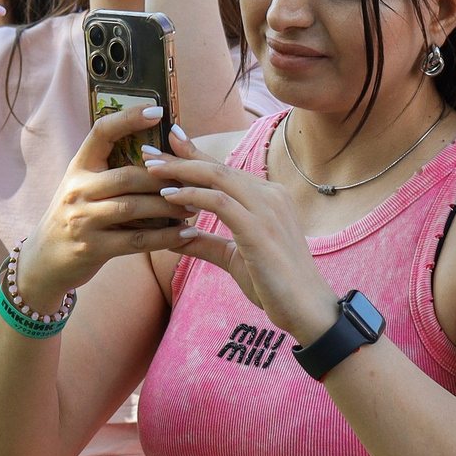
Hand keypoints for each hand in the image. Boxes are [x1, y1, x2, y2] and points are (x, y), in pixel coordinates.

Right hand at [14, 103, 200, 310]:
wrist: (44, 261)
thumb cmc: (76, 218)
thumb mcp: (85, 188)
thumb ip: (113, 172)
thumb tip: (161, 154)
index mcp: (78, 167)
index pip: (102, 132)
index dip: (129, 118)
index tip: (158, 111)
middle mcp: (77, 190)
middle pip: (128, 175)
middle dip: (165, 177)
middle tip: (195, 180)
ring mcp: (82, 219)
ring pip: (134, 207)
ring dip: (169, 207)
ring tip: (194, 207)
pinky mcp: (91, 248)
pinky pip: (137, 240)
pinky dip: (166, 238)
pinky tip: (187, 234)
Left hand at [143, 129, 341, 346]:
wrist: (307, 309)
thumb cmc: (275, 285)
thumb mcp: (235, 258)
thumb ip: (207, 244)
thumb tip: (174, 238)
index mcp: (269, 197)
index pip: (225, 170)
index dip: (194, 155)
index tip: (166, 147)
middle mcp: (271, 195)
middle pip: (218, 167)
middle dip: (180, 158)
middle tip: (148, 153)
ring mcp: (268, 209)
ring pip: (218, 177)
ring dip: (181, 171)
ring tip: (151, 169)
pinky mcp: (260, 229)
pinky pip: (220, 203)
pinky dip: (192, 196)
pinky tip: (169, 197)